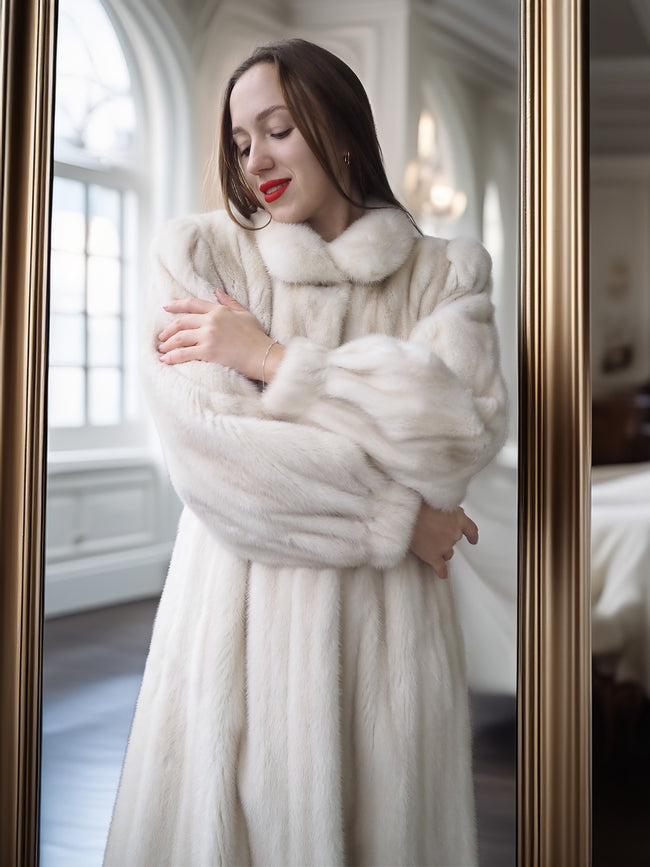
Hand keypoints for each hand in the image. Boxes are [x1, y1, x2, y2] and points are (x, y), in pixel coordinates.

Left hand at [158, 289, 283, 382]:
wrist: (263, 356)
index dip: (176, 305)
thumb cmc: (257, 337)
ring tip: (162, 350)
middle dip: (168, 330)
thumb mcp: (244, 314)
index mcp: (219, 310)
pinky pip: (184, 353)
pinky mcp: (207, 352)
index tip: (166, 307)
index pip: (192, 304)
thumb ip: (229, 302)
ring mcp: (208, 336)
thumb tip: (217, 292)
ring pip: (179, 338)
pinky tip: (165, 360)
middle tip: (161, 337)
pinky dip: (172, 357)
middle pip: (181, 322)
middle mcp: (211, 321)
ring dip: (167, 344)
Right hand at [409, 503, 478, 578]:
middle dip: (446, 539)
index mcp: (458, 518)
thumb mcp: (438, 501)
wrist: (405, 512)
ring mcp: (445, 546)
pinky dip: (441, 571)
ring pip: (447, 553)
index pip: (471, 529)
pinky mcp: (433, 556)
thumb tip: (446, 515)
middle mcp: (454, 533)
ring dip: (440, 550)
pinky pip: (441, 568)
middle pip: (455, 541)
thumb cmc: (418, 503)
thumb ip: (447, 511)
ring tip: (428, 544)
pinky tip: (442, 574)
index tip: (473, 539)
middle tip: (435, 534)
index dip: (472, 535)